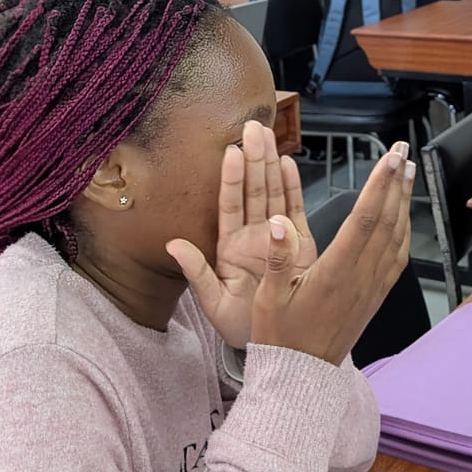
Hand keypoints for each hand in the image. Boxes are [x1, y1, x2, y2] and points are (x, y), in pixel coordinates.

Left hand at [168, 121, 312, 348]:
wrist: (277, 345)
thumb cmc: (242, 326)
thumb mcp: (214, 303)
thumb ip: (196, 272)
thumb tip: (172, 244)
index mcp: (230, 248)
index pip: (229, 205)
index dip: (230, 178)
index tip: (229, 151)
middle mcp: (253, 237)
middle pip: (253, 190)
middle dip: (253, 158)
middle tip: (252, 126)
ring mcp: (276, 239)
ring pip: (273, 194)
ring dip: (271, 164)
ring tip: (269, 135)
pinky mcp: (299, 246)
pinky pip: (296, 211)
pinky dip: (294, 188)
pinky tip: (289, 165)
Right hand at [248, 142, 415, 364]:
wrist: (303, 378)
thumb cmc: (281, 338)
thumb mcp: (267, 299)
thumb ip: (274, 259)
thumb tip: (276, 222)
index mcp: (336, 274)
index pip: (365, 220)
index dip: (379, 185)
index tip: (389, 158)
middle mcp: (361, 278)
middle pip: (387, 222)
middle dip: (396, 182)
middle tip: (402, 151)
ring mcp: (372, 288)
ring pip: (397, 237)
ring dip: (404, 202)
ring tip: (407, 173)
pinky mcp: (375, 297)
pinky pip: (397, 257)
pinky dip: (402, 229)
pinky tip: (402, 215)